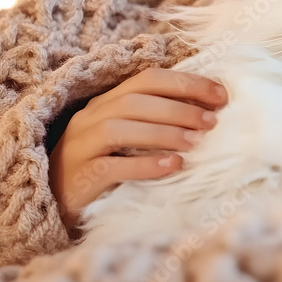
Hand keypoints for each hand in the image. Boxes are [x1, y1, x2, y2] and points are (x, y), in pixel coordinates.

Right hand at [48, 67, 227, 237]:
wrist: (58, 201)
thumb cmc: (106, 164)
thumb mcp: (131, 137)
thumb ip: (158, 120)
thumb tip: (210, 111)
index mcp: (107, 101)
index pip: (148, 79)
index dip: (187, 83)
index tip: (222, 96)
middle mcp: (90, 117)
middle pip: (134, 101)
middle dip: (179, 108)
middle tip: (212, 122)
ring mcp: (80, 146)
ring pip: (118, 129)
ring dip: (163, 133)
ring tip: (196, 142)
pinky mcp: (79, 177)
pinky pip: (109, 167)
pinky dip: (144, 165)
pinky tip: (172, 165)